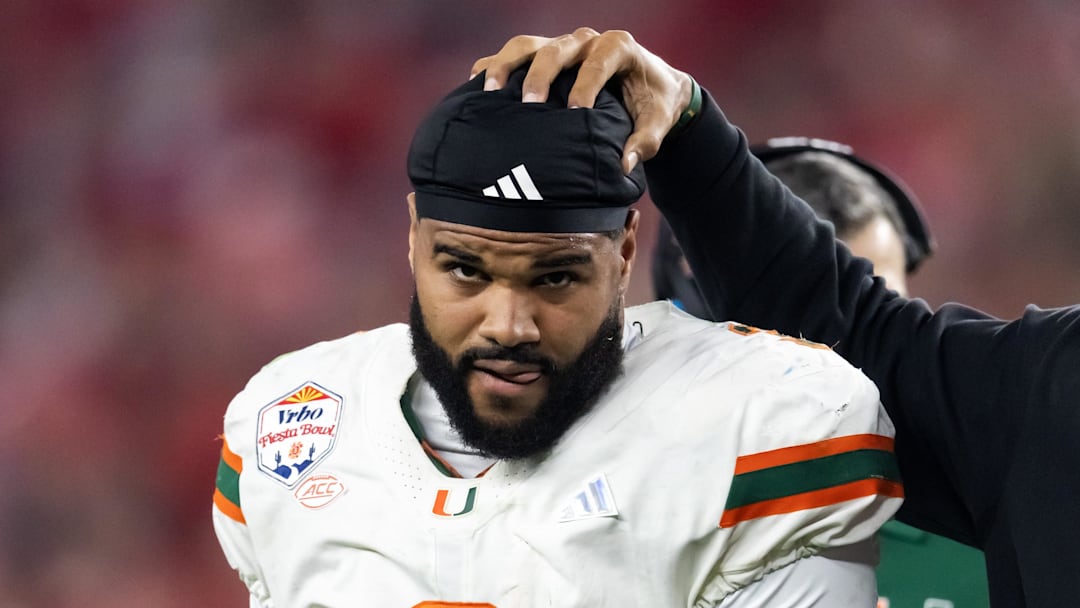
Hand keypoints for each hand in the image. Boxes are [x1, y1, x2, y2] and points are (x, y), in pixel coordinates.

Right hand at [471, 28, 693, 173]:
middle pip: (556, 49)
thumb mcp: (658, 123)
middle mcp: (586, 41)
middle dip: (540, 75)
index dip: (585, 86)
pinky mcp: (542, 56)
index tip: (575, 113)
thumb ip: (645, 142)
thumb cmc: (653, 104)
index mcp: (617, 48)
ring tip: (490, 91)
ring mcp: (561, 46)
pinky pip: (513, 56)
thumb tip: (624, 164)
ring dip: (506, 65)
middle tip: (530, 104)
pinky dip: (493, 67)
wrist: (649, 88)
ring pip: (526, 45)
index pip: (597, 63)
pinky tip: (477, 89)